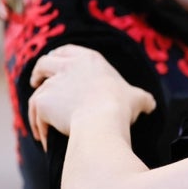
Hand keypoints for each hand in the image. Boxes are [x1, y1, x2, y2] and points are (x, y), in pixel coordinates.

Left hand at [28, 44, 154, 149]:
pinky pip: (36, 114)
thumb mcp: (136, 97)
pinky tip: (43, 138)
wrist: (102, 119)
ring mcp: (52, 83)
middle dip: (38, 73)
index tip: (54, 64)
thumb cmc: (120, 106)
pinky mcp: (43, 101)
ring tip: (38, 121)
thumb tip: (151, 104)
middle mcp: (66, 66)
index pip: (66, 50)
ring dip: (37, 106)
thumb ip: (141, 98)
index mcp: (88, 59)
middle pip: (44, 63)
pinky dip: (37, 125)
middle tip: (36, 82)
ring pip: (37, 93)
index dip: (58, 57)